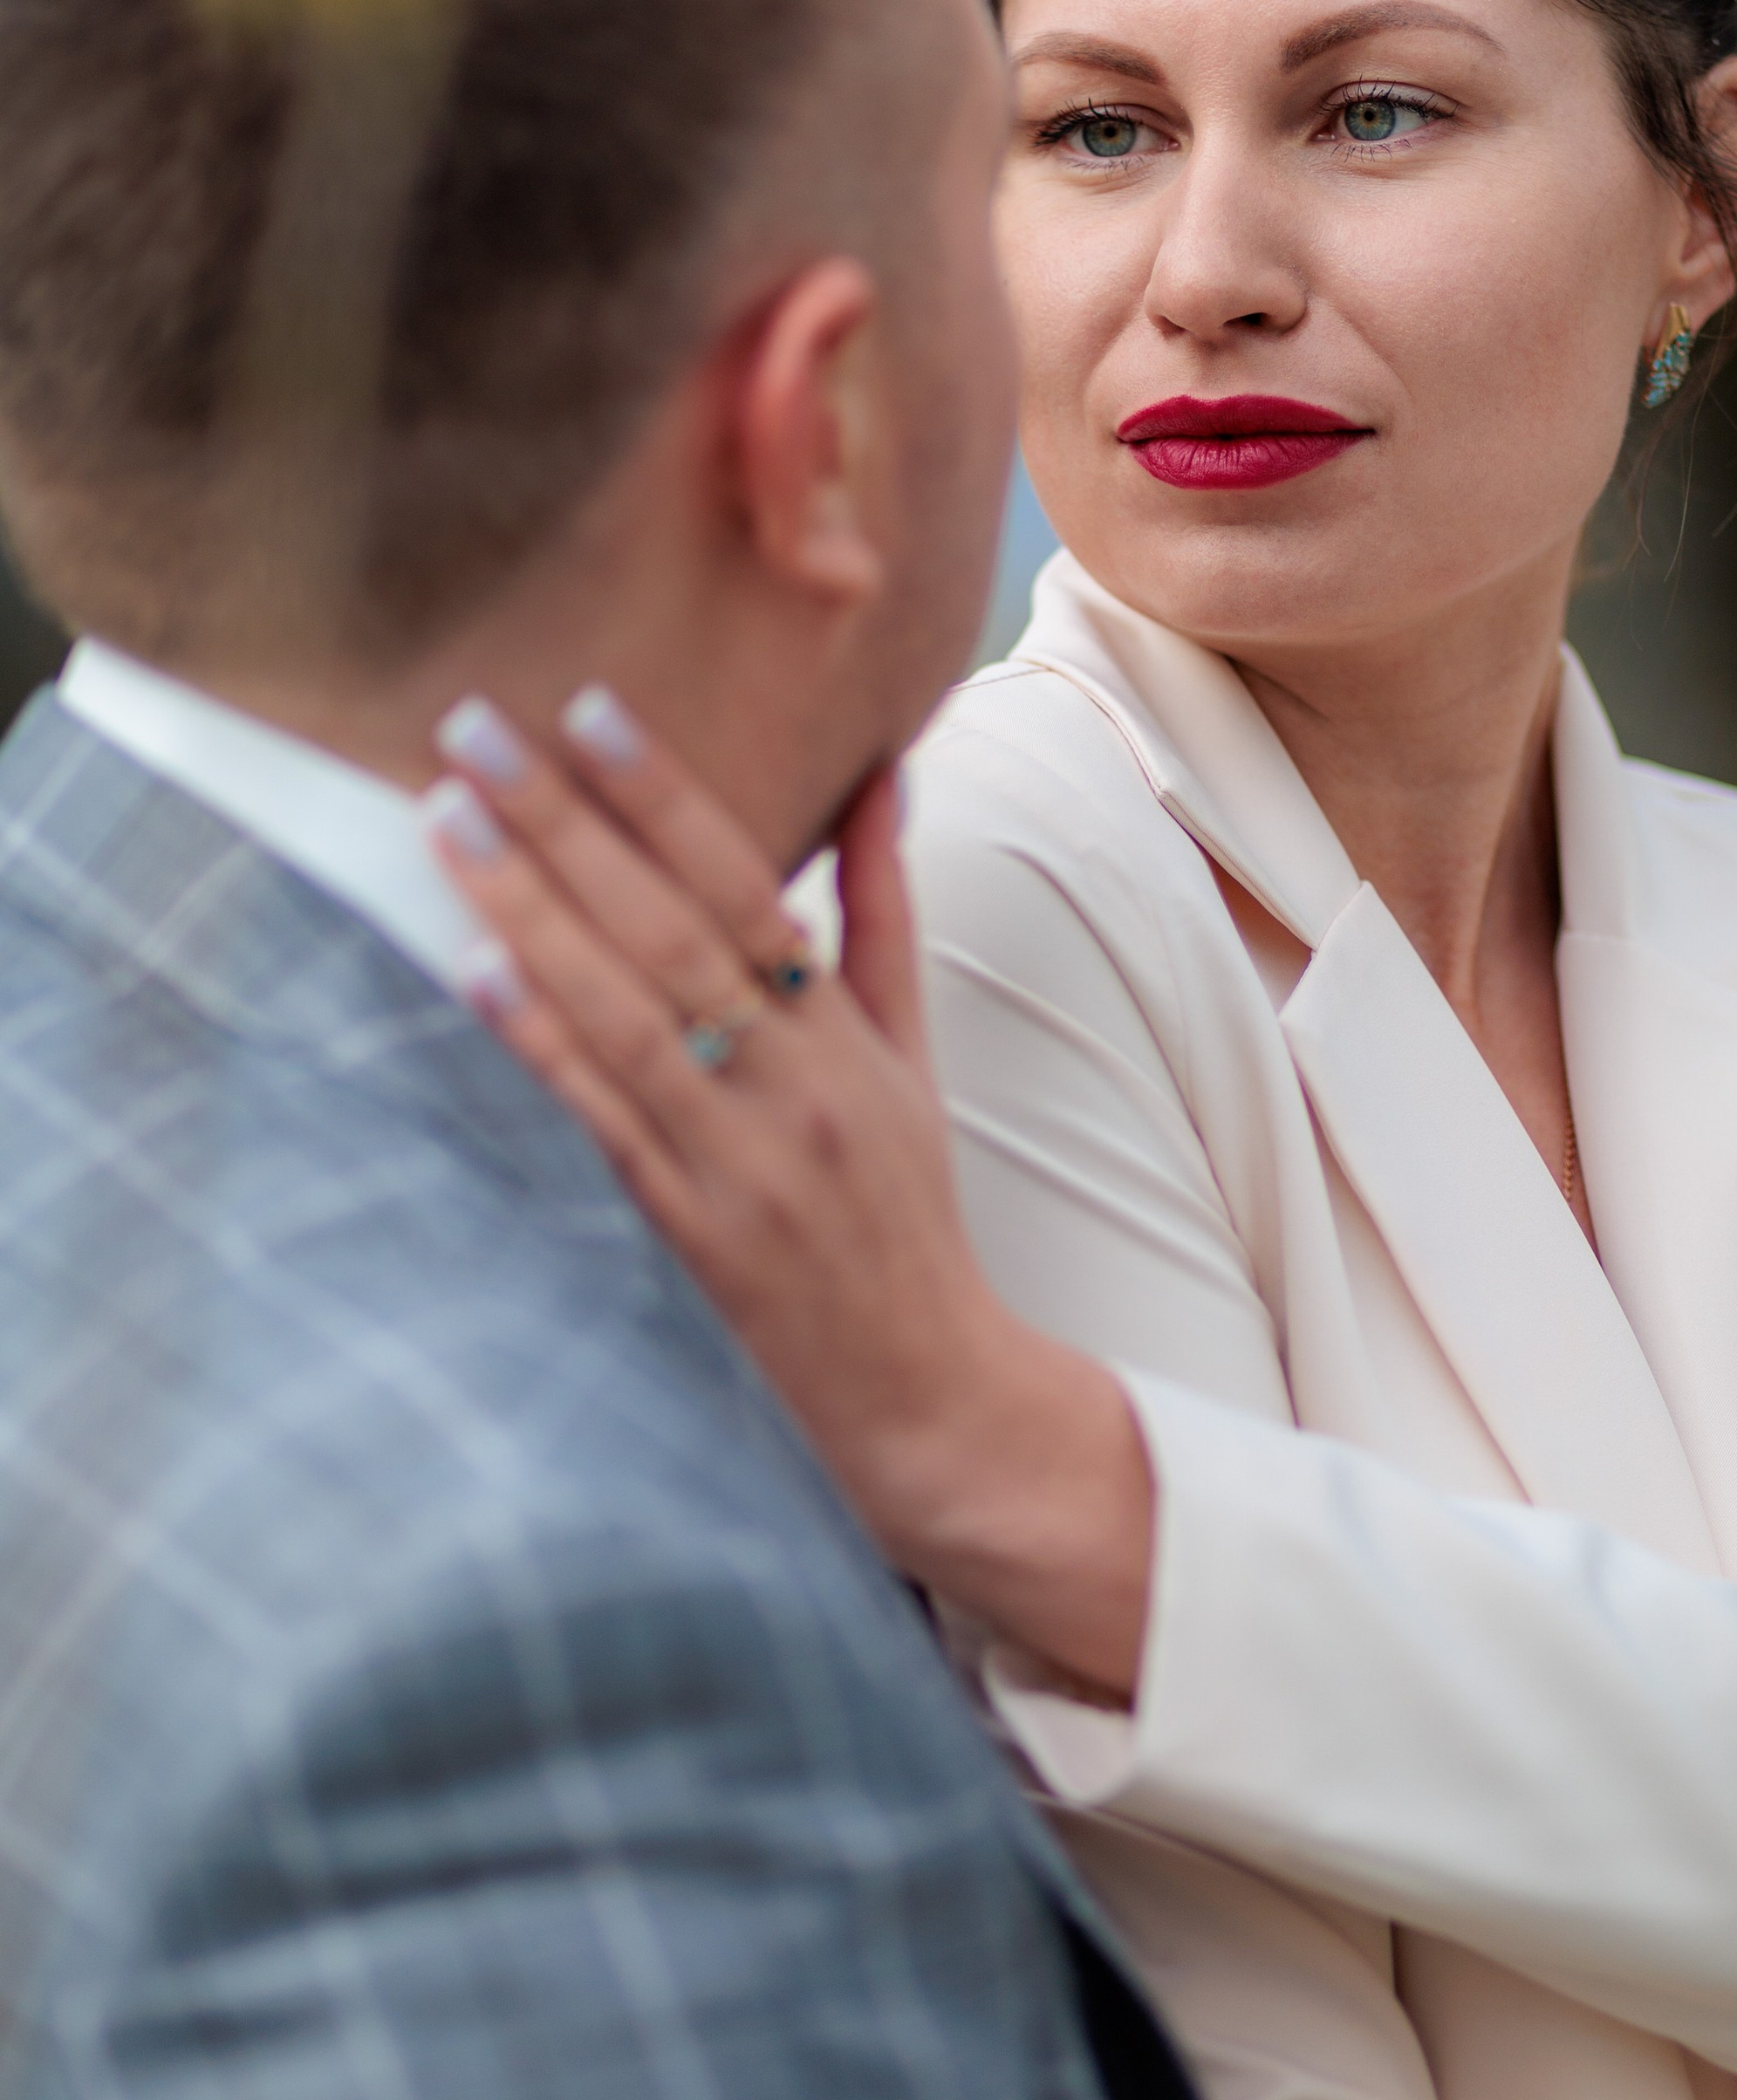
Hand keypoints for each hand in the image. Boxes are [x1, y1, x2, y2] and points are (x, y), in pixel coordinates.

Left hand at [423, 690, 1151, 1699]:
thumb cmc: (907, 1209)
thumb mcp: (911, 1054)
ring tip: (445, 819)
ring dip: (527, 909)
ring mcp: (737, 1164)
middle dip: (566, 823)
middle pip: (669, 932)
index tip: (594, 708)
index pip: (751, 888)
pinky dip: (538, 1044)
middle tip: (475, 728)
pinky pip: (600, 1122)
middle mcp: (795, 1088)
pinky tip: (471, 972)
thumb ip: (881, 913)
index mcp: (847, 1035)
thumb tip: (883, 774)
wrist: (928, 1390)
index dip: (669, 797)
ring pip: (623, 1014)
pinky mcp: (685, 1236)